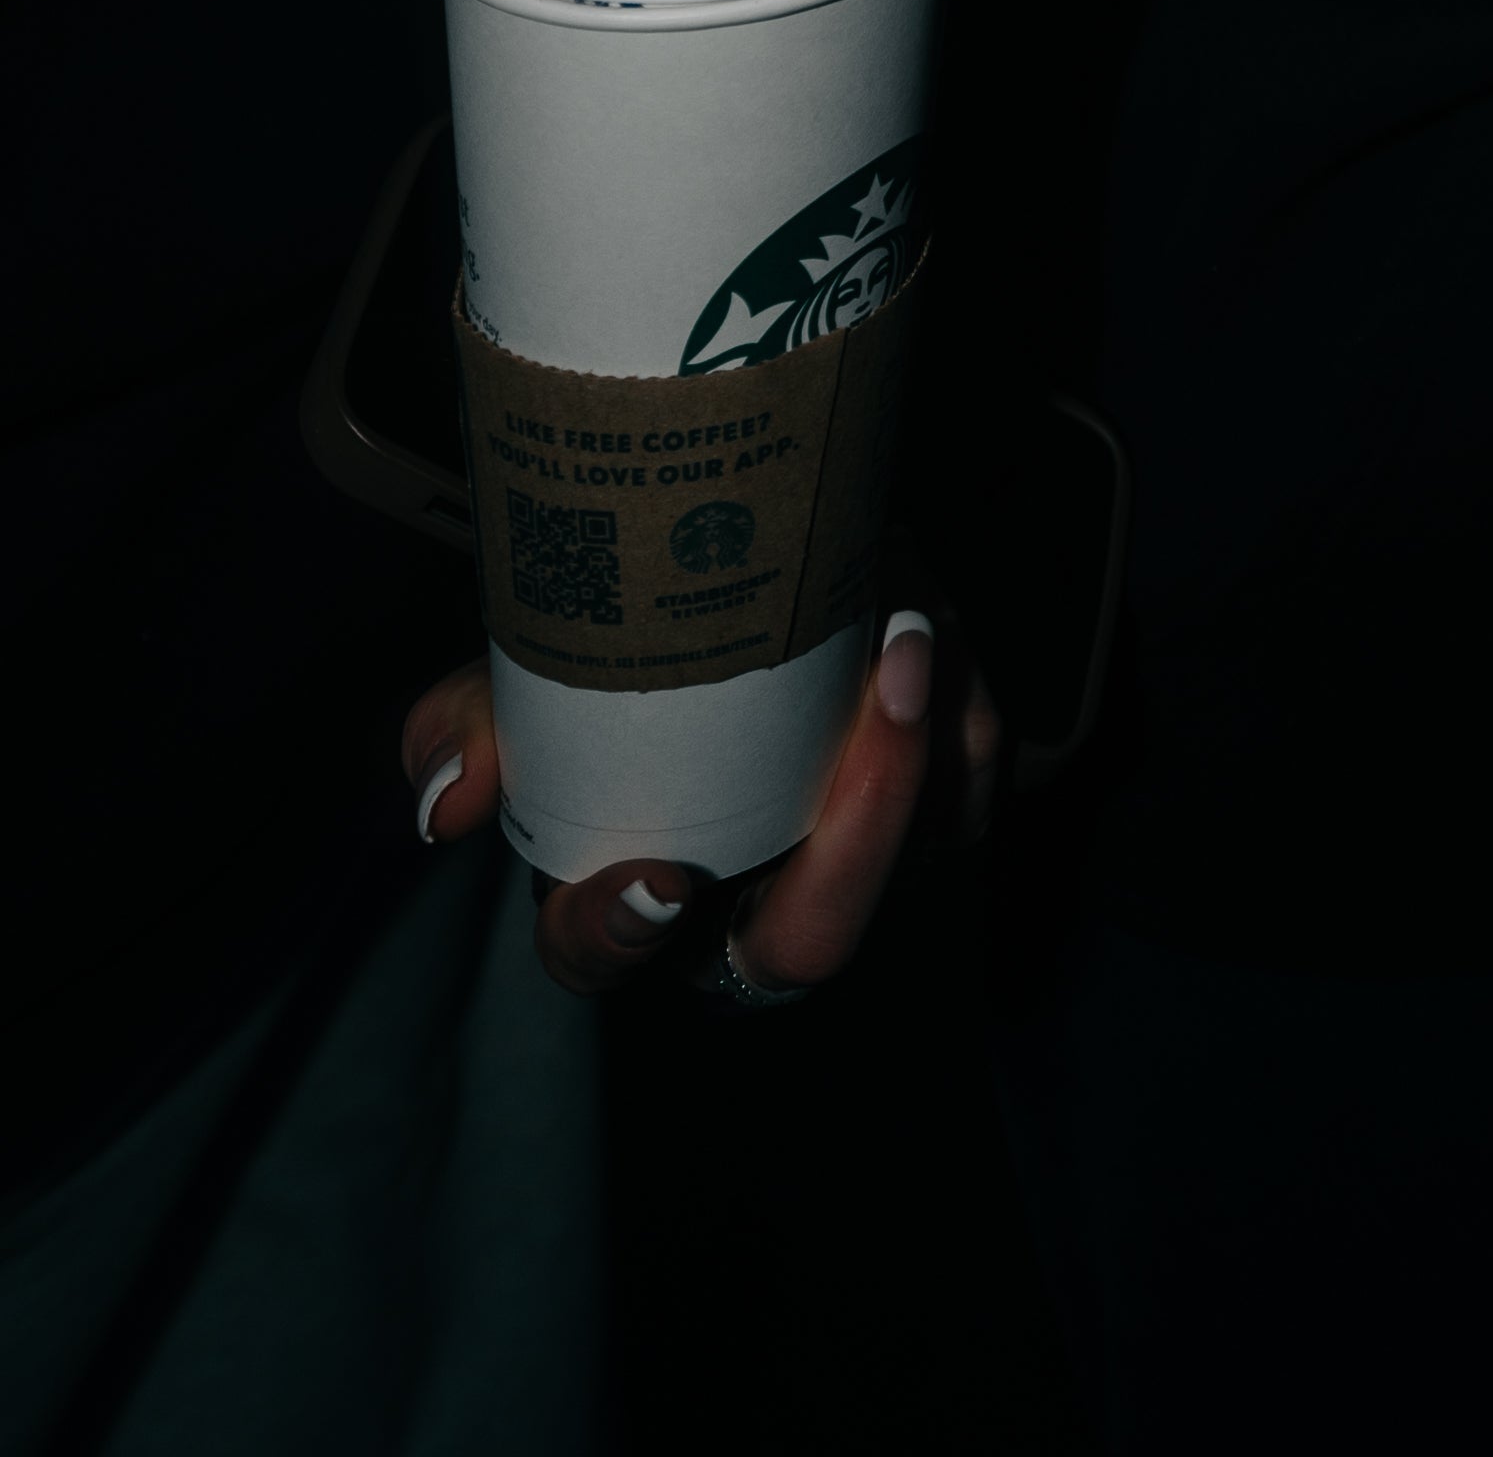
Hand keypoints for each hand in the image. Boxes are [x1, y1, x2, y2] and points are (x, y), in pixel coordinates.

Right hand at [400, 613, 1003, 1002]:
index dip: (613, 933)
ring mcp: (860, 871)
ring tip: (909, 611)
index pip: (606, 956)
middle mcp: (753, 908)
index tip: (648, 875)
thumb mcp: (544, 687)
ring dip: (927, 727)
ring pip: (918, 840)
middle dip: (856, 820)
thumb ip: (473, 727)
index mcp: (637, 899)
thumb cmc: (640, 676)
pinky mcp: (941, 815)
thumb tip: (446, 800)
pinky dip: (964, 690)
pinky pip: (973, 775)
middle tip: (880, 672)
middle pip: (813, 934)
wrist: (762, 611)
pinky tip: (933, 609)